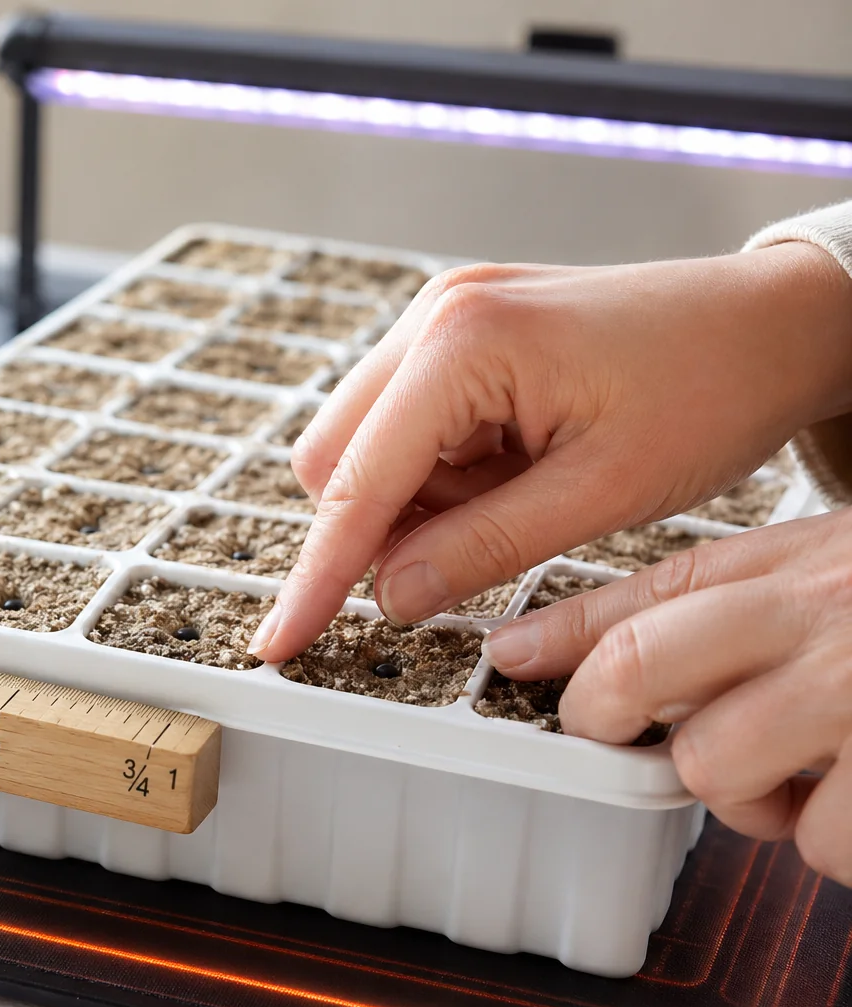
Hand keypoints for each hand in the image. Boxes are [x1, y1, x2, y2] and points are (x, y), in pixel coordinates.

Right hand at [248, 242, 851, 662]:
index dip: (318, 574)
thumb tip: (390, 597)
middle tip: (469, 559)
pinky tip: (518, 471)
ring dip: (421, 502)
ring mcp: (442, 317)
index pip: (357, 483)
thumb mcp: (602, 493)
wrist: (772, 321)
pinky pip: (410, 427)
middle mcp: (434, 316)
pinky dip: (445, 475)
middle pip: (337, 459)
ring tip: (526, 496)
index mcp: (463, 342)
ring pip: (368, 447)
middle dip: (381, 528)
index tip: (280, 642)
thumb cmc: (711, 388)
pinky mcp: (459, 333)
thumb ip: (482, 549)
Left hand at [481, 510, 851, 884]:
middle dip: (604, 713)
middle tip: (629, 740)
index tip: (511, 654)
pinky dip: (827, 839)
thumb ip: (743, 602)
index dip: (569, 630)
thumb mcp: (842, 572)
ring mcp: (851, 691)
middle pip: (637, 663)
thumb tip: (597, 638)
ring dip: (744, 798)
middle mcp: (818, 614)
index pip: (657, 586)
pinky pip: (813, 839)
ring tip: (800, 775)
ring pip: (709, 765)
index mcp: (803, 564)